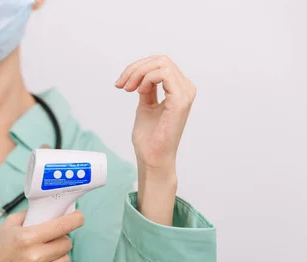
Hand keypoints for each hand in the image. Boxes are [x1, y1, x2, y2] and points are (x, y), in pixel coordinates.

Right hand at [0, 210, 82, 261]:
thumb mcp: (8, 226)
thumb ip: (29, 215)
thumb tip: (51, 209)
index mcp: (26, 238)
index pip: (62, 226)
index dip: (75, 219)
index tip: (78, 217)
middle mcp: (34, 257)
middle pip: (67, 243)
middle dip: (61, 239)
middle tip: (51, 240)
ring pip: (66, 261)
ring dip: (59, 256)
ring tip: (45, 256)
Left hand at [115, 54, 196, 174]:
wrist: (151, 157)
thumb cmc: (149, 138)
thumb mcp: (145, 106)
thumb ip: (147, 89)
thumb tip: (141, 76)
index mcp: (178, 90)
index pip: (160, 64)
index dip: (137, 68)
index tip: (121, 84)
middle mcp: (185, 89)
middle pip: (160, 60)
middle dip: (136, 68)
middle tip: (122, 85)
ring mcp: (185, 93)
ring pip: (161, 63)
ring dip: (138, 73)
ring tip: (127, 88)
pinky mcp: (180, 100)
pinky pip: (163, 74)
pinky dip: (146, 79)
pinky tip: (138, 91)